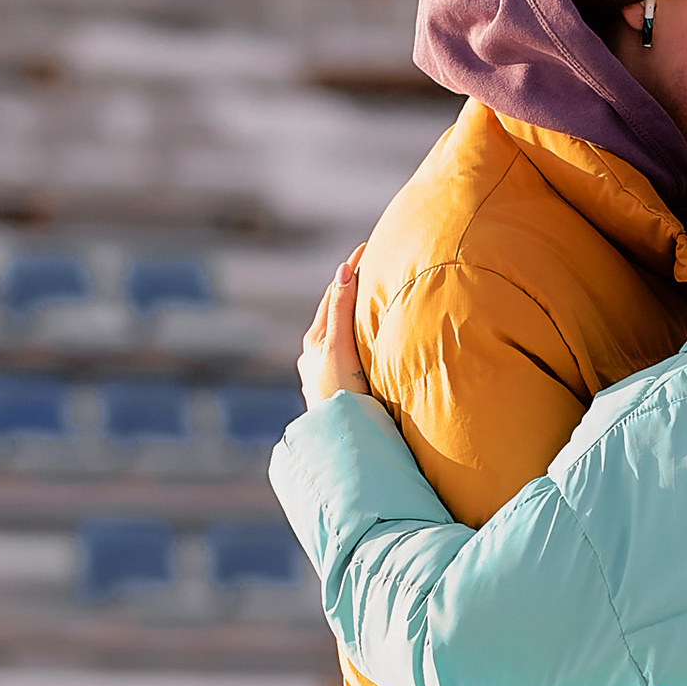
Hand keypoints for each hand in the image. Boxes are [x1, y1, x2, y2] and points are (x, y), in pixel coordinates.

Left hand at [298, 253, 367, 408]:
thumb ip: (341, 310)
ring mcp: (321, 373)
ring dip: (352, 317)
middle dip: (350, 291)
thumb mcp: (339, 347)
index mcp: (315, 340)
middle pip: (334, 313)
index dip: (350, 270)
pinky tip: (362, 348)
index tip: (367, 247)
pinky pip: (343, 354)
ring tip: (369, 304)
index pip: (334, 294)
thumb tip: (343, 270)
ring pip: (338, 335)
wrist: (338, 438)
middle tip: (372, 268)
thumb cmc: (339, 393)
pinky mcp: (332, 390)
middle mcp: (314, 354)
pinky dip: (354, 340)